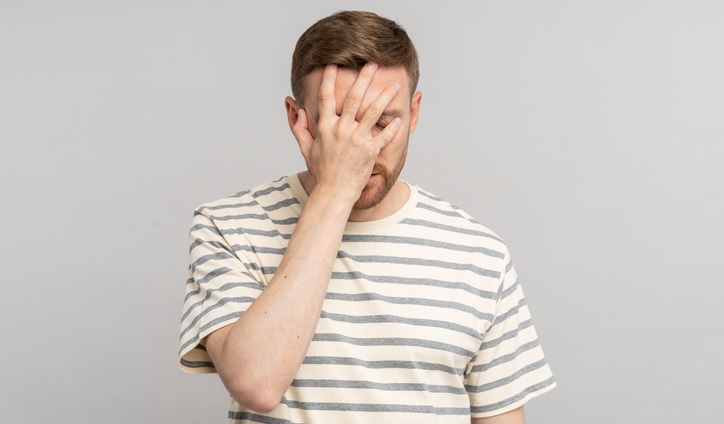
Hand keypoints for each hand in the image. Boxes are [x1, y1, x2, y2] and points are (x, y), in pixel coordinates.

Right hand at [292, 62, 401, 204]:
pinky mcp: (370, 151)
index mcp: (325, 127)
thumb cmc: (321, 171)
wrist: (334, 192)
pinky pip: (384, 135)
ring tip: (395, 85)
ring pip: (374, 112)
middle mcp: (341, 130)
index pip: (326, 97)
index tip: (334, 64)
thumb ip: (298, 127)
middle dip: (364, 78)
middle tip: (373, 64)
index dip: (329, 79)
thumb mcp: (306, 148)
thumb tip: (293, 107)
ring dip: (385, 96)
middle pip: (354, 97)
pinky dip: (392, 127)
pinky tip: (400, 118)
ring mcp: (357, 140)